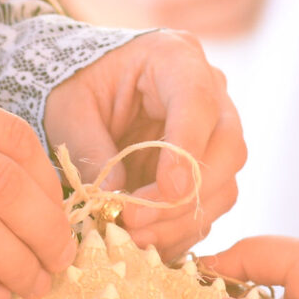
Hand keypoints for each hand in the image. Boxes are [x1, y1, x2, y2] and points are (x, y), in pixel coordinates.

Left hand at [41, 30, 246, 257]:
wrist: (86, 86)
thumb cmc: (77, 85)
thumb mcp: (70, 108)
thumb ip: (90, 146)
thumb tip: (116, 197)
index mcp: (175, 57)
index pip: (198, 104)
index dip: (186, 151)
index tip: (167, 190)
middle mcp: (210, 91)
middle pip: (228, 149)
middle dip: (186, 196)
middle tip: (135, 221)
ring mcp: (215, 130)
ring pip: (226, 185)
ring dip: (182, 220)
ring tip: (134, 238)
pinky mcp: (209, 166)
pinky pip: (210, 205)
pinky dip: (181, 229)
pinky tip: (147, 241)